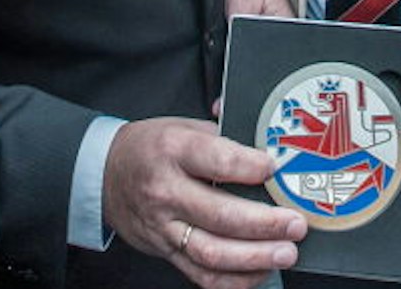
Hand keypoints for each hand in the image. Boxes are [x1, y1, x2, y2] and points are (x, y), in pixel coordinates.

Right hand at [103, 117, 306, 288]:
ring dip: (255, 257)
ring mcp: (164, 227)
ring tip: (286, 252)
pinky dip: (235, 279)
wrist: (105, 174)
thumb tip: (269, 141)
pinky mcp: (165, 252)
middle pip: (221, 214)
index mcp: (173, 150)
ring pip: (212, 252)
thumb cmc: (150, 148)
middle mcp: (166, 191)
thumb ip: (225, 135)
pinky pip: (202, 275)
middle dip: (266, 224)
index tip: (277, 169)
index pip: (219, 161)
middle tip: (296, 224)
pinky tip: (260, 271)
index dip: (252, 167)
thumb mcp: (182, 126)